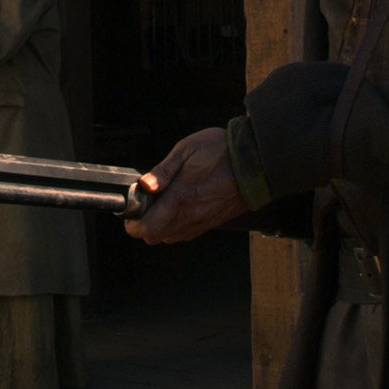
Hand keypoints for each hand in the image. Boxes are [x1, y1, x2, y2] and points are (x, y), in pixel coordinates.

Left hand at [124, 127, 245, 244]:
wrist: (256, 161)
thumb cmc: (222, 151)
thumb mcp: (186, 150)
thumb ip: (163, 171)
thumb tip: (144, 185)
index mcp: (180, 196)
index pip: (148, 227)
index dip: (133, 223)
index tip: (132, 211)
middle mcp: (190, 214)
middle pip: (155, 237)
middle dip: (144, 226)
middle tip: (145, 207)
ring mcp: (202, 221)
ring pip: (170, 238)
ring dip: (160, 227)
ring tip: (162, 206)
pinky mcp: (212, 222)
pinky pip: (187, 234)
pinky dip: (177, 227)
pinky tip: (179, 208)